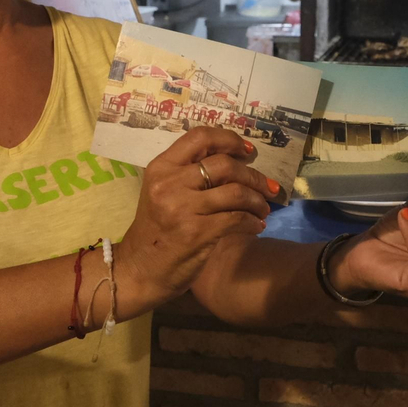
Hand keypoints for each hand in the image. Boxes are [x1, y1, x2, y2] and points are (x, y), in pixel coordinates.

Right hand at [117, 127, 278, 308]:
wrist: (140, 269)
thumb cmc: (157, 229)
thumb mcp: (164, 192)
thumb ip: (191, 174)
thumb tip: (238, 161)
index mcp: (161, 167)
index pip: (200, 137)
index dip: (229, 139)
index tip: (248, 151)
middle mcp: (170, 183)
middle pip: (225, 164)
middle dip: (253, 175)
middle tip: (268, 188)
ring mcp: (182, 208)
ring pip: (236, 192)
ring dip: (257, 200)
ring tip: (263, 209)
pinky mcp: (196, 232)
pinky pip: (236, 219)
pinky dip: (253, 221)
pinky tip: (256, 225)